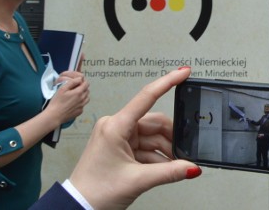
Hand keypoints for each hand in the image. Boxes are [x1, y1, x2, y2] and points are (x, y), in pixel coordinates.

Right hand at [46, 72, 89, 124]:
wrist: (54, 116)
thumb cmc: (57, 102)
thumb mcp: (62, 89)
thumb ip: (72, 82)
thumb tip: (80, 79)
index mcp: (79, 92)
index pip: (86, 84)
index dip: (83, 81)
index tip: (78, 81)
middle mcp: (82, 99)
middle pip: (87, 90)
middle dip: (83, 87)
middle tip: (76, 87)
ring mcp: (82, 106)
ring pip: (87, 98)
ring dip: (84, 95)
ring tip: (76, 95)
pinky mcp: (80, 112)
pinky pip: (83, 105)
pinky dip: (81, 102)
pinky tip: (74, 103)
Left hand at [68, 67, 200, 209]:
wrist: (77, 207)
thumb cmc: (95, 192)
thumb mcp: (137, 181)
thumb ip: (169, 172)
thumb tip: (192, 167)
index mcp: (115, 126)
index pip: (147, 97)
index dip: (167, 82)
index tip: (183, 72)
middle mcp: (115, 126)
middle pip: (154, 123)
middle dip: (171, 138)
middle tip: (185, 153)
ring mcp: (117, 136)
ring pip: (152, 136)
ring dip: (164, 151)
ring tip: (174, 167)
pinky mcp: (119, 146)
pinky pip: (145, 146)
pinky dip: (156, 157)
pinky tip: (165, 168)